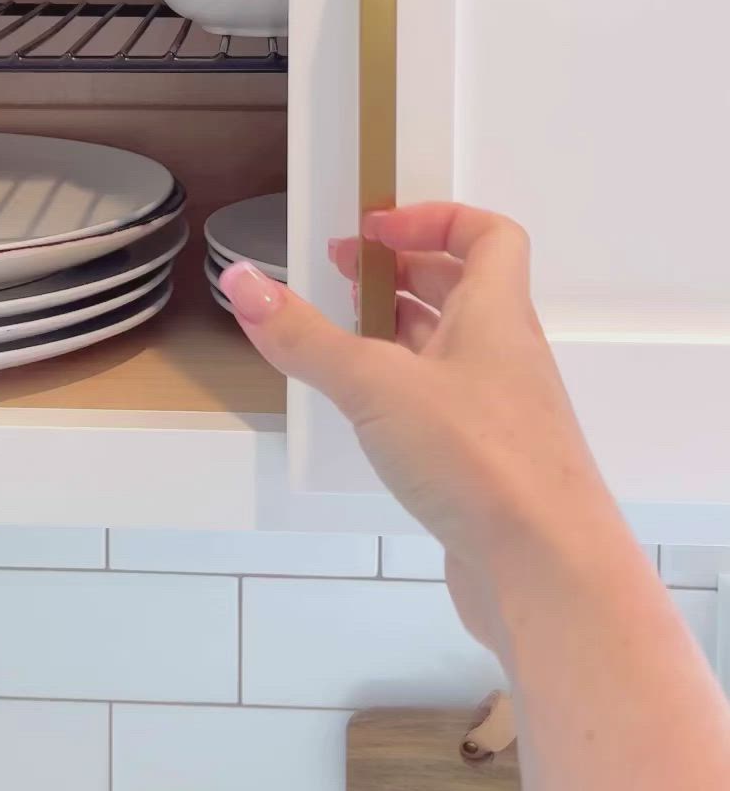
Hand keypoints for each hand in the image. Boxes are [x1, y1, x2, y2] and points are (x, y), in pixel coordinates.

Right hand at [217, 203, 620, 653]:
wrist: (547, 572)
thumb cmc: (481, 462)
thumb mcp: (375, 385)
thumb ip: (305, 337)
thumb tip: (244, 282)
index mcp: (496, 315)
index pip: (487, 235)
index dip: (432, 218)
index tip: (373, 231)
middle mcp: (506, 356)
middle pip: (463, 289)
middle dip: (401, 273)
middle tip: (342, 275)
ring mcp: (501, 414)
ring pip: (451, 351)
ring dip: (399, 333)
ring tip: (342, 337)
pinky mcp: (488, 467)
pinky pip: (446, 407)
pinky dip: (404, 394)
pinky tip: (366, 415)